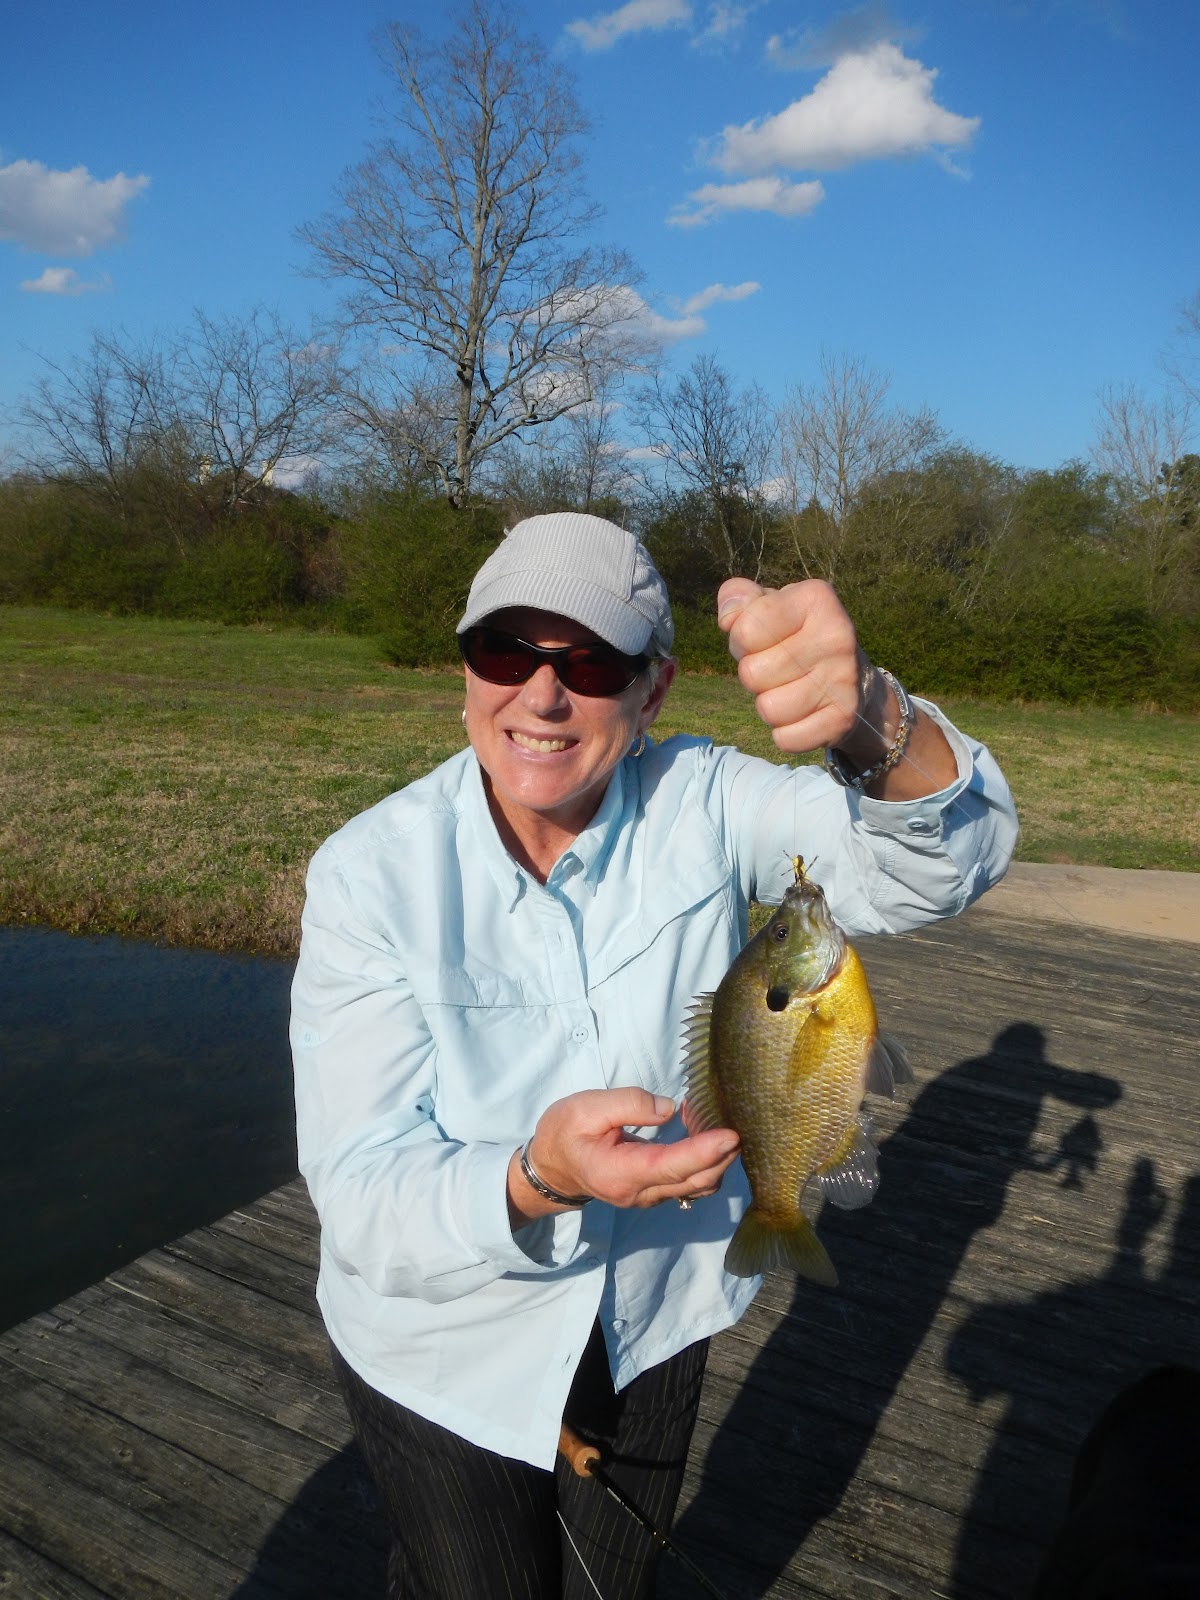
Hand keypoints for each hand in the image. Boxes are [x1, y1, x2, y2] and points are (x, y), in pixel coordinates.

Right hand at [508, 1088, 739, 1224]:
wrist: (551, 1167)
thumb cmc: (564, 1132)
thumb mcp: (585, 1108)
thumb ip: (628, 1104)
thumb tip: (668, 1108)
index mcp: (620, 1173)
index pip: (671, 1166)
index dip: (704, 1152)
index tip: (731, 1135)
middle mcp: (639, 1193)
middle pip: (695, 1182)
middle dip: (722, 1156)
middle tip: (738, 1120)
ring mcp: (649, 1197)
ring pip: (698, 1186)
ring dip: (717, 1159)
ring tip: (714, 1119)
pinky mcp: (655, 1192)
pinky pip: (689, 1182)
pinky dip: (705, 1160)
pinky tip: (700, 1130)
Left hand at [717, 577, 865, 754]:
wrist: (854, 679)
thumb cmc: (797, 637)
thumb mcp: (771, 605)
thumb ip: (740, 597)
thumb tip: (727, 616)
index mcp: (815, 599)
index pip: (746, 630)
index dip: (740, 640)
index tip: (762, 640)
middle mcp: (836, 636)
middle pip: (752, 674)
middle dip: (754, 675)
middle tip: (776, 669)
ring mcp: (842, 680)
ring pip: (767, 710)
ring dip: (769, 705)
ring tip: (789, 689)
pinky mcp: (843, 719)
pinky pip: (785, 739)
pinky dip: (785, 732)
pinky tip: (803, 713)